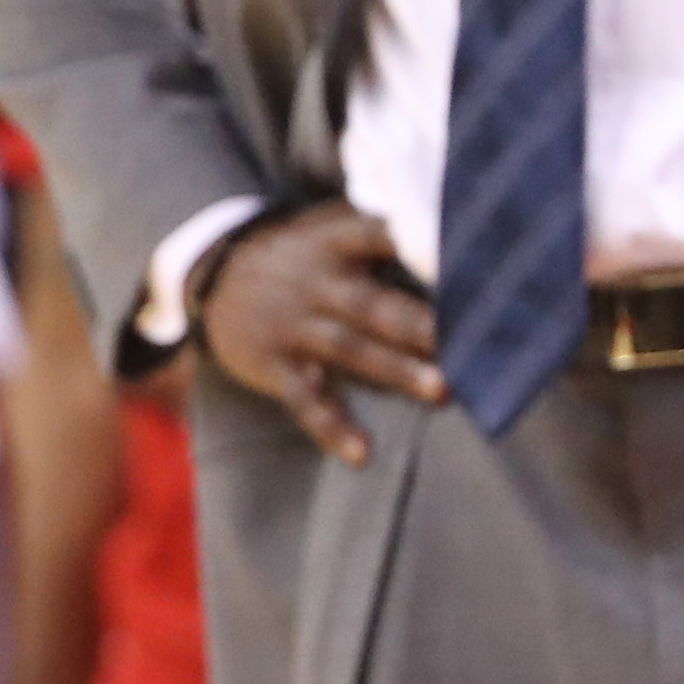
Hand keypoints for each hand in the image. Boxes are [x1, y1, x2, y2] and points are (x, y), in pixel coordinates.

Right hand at [198, 203, 444, 462]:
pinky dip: (333, 428)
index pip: (381, 234)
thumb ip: (386, 232)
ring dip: (398, 372)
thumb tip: (466, 232)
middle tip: (471, 345)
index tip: (470, 257)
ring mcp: (292, 325)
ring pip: (350, 350)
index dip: (419, 244)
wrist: (212, 276)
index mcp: (335, 241)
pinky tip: (364, 454)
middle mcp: (315, 282)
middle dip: (421, 326)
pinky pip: (305, 401)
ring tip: (444, 392)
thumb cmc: (302, 254)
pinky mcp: (272, 365)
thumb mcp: (332, 229)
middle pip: (374, 304)